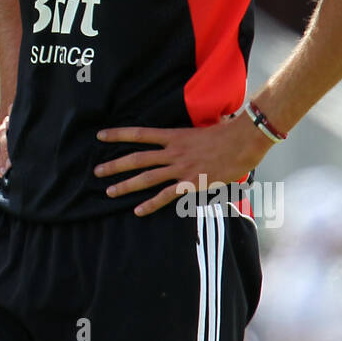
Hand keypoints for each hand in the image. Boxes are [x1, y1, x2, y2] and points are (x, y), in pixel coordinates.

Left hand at [92, 112, 270, 216]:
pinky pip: (166, 196)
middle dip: (115, 165)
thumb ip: (188, 136)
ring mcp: (181, 168)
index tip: (100, 136)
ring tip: (109, 192)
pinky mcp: (191, 183)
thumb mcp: (201, 129)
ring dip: (126, 185)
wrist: (243, 141)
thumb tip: (183, 137)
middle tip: (97, 171)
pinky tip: (138, 211)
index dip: (118, 134)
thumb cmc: (227, 133)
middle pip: (137, 158)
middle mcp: (173, 151)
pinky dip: (151, 204)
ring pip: (146, 178)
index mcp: (174, 136)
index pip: (140, 134)